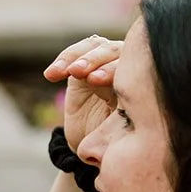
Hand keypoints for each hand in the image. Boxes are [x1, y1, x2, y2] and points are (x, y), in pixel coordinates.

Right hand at [44, 35, 120, 154]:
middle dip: (96, 60)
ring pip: (95, 47)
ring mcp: (103, 63)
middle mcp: (124, 67)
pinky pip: (74, 54)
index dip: (112, 70)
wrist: (91, 144)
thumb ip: (121, 119)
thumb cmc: (112, 141)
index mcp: (140, 82)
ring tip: (68, 71)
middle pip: (114, 51)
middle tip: (80, 72)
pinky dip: (63, 60)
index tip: (95, 80)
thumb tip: (122, 109)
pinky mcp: (82, 65)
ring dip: (79, 56)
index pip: (129, 68)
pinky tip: (51, 75)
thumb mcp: (119, 134)